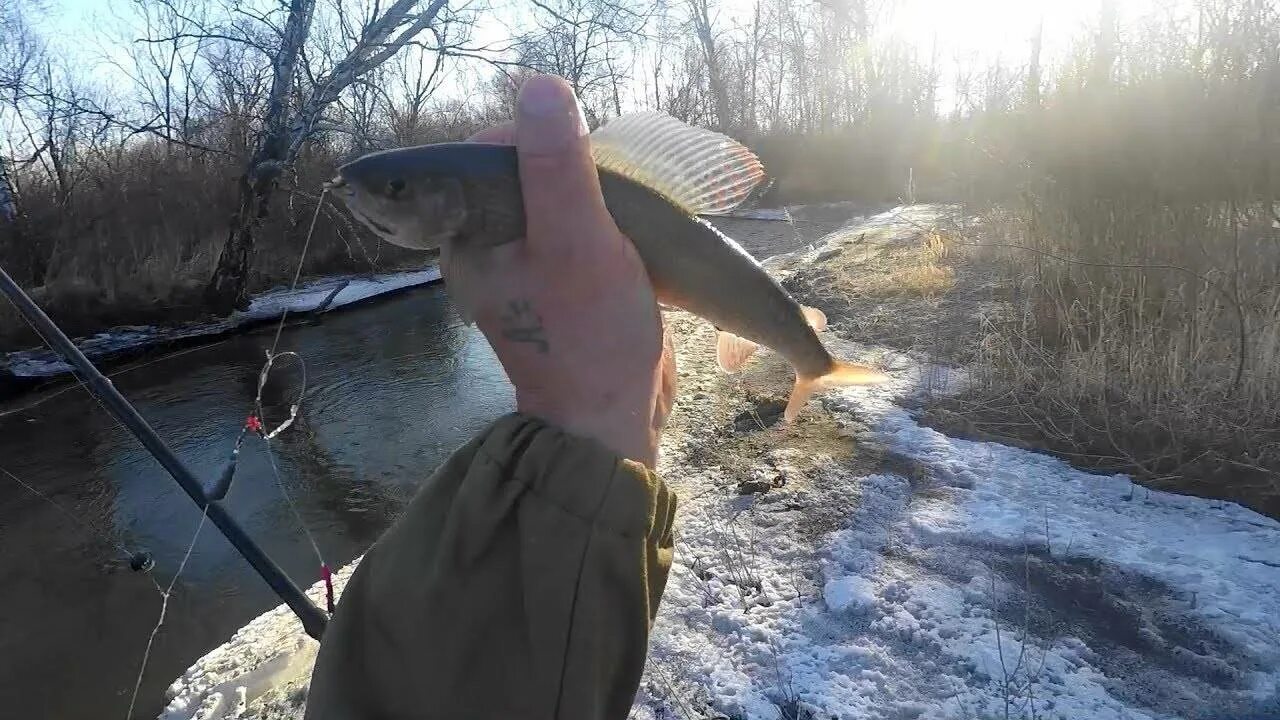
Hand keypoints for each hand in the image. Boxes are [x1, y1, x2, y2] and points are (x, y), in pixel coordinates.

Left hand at [441, 75, 675, 466]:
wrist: (613, 423)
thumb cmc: (590, 336)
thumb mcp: (578, 242)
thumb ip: (558, 166)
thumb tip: (541, 87)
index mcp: (469, 238)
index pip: (491, 155)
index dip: (541, 144)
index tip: (586, 167)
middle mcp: (487, 250)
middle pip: (528, 175)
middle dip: (577, 175)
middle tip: (612, 203)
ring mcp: (525, 271)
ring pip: (558, 204)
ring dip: (597, 202)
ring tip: (625, 222)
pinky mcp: (560, 287)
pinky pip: (578, 235)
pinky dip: (606, 229)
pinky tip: (630, 240)